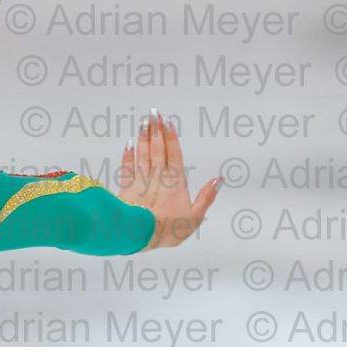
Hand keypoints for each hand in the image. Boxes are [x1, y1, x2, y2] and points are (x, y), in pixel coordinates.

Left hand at [116, 110, 219, 250]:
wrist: (139, 234)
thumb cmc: (168, 228)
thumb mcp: (195, 216)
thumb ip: (206, 197)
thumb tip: (219, 180)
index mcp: (175, 182)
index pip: (174, 154)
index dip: (171, 137)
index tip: (168, 122)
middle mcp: (158, 176)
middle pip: (157, 148)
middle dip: (156, 129)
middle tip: (154, 112)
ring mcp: (141, 180)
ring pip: (142, 153)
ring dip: (143, 137)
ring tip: (143, 122)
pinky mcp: (127, 188)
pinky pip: (127, 167)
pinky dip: (127, 154)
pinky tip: (129, 144)